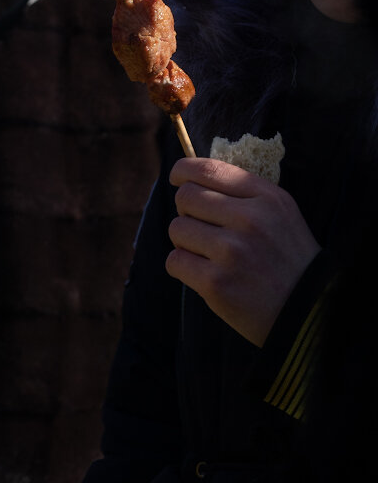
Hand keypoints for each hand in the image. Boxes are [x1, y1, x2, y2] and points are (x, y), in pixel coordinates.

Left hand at [165, 157, 319, 346]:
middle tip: (204, 230)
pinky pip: (174, 260)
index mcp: (267, 198)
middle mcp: (251, 220)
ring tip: (209, 255)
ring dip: (185, 242)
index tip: (178, 179)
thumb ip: (242, 193)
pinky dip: (183, 268)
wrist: (308, 312)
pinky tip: (206, 275)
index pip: (208, 169)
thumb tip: (189, 177)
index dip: (183, 171)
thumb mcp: (280, 214)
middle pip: (185, 196)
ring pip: (176, 228)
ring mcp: (232, 251)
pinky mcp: (216, 282)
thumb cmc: (286, 260)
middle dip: (187, 212)